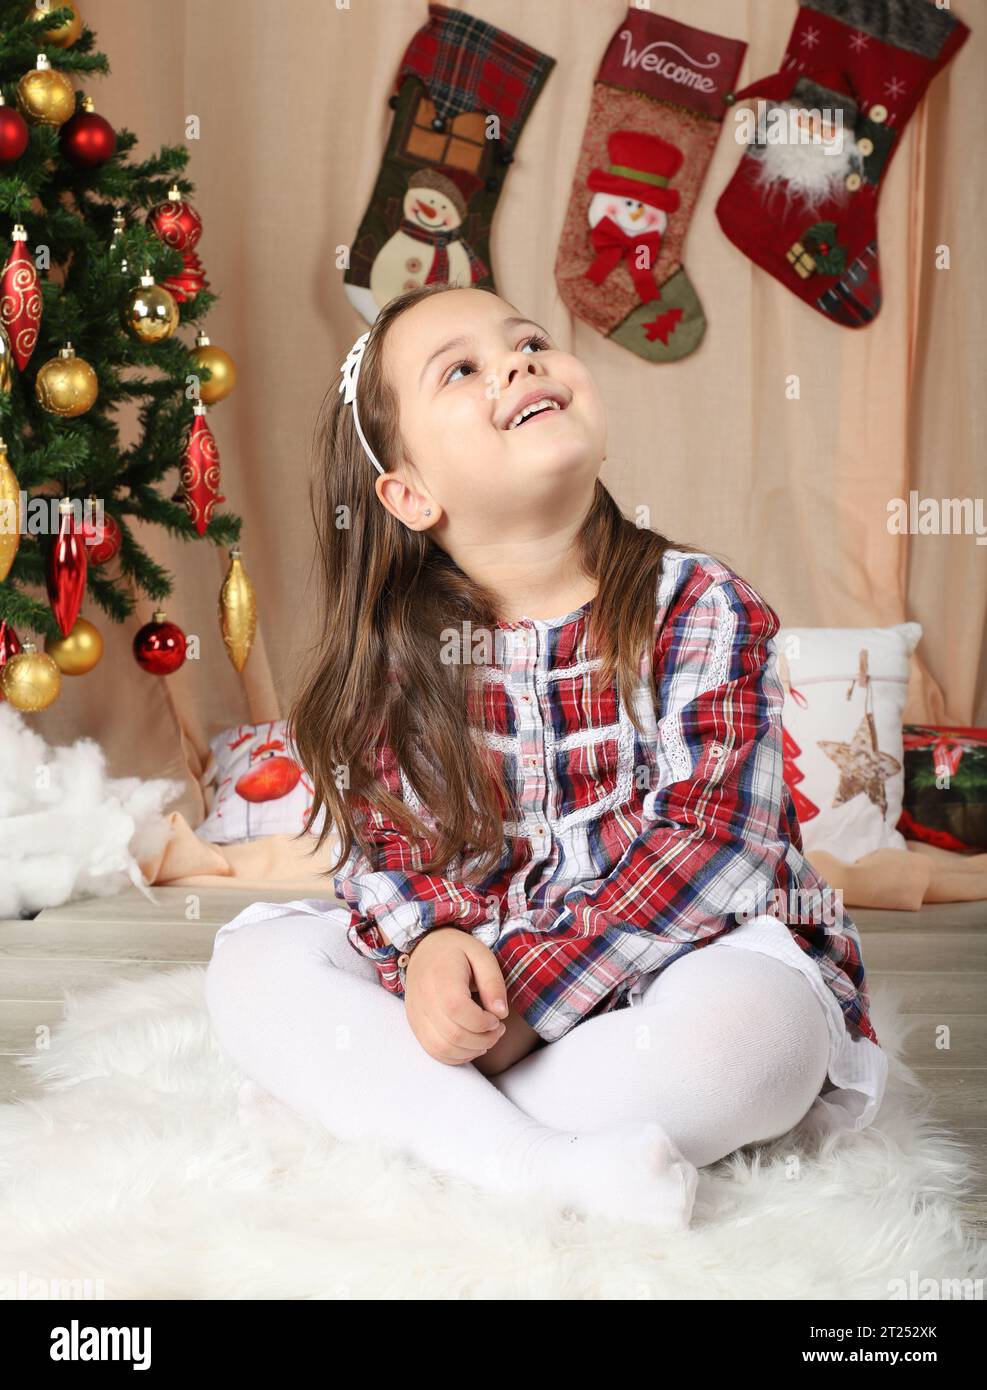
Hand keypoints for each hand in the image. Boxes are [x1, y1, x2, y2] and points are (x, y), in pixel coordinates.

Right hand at [403, 927, 509, 1065]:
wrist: (424, 948)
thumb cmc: (456, 950)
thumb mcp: (481, 955)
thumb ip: (493, 983)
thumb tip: (501, 1013)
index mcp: (440, 977)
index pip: (458, 1010)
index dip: (483, 1022)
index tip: (497, 1017)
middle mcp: (423, 999)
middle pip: (452, 1035)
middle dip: (483, 1040)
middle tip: (497, 1029)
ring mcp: (416, 1015)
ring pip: (442, 1049)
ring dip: (471, 1051)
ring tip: (486, 1037)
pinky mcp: (415, 1025)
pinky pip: (434, 1051)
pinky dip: (456, 1056)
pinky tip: (471, 1044)